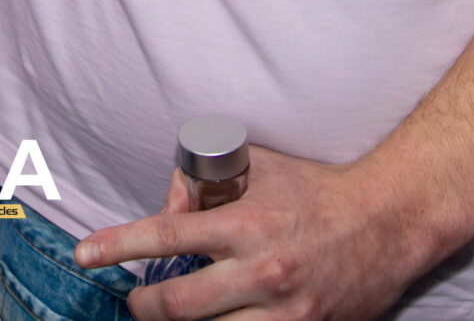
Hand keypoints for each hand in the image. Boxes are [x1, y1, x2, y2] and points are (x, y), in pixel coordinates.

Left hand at [76, 144, 462, 320]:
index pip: (165, 237)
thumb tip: (169, 200)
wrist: (388, 223)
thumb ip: (207, 179)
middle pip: (177, 305)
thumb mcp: (259, 167)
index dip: (118, 246)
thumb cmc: (316, 190)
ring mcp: (283, 309)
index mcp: (245, 222)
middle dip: (143, 305)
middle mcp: (261, 270)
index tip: (86, 254)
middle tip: (135, 299)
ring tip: (169, 315)